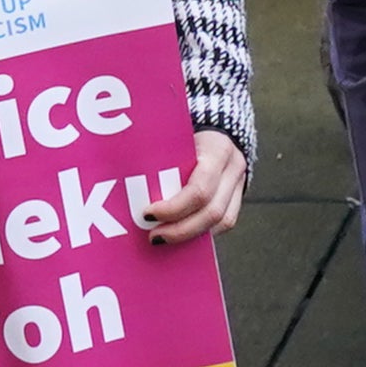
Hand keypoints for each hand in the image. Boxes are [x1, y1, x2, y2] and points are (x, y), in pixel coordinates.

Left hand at [143, 128, 249, 242]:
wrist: (217, 128)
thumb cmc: (185, 134)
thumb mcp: (173, 138)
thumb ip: (158, 158)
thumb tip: (125, 181)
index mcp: (218, 150)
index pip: (199, 189)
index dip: (174, 208)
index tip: (147, 214)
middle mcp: (234, 168)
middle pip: (212, 211)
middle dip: (181, 229)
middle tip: (153, 236)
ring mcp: (241, 184)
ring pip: (222, 222)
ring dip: (191, 235)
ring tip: (164, 238)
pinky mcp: (239, 196)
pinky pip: (225, 223)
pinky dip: (202, 233)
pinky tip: (181, 235)